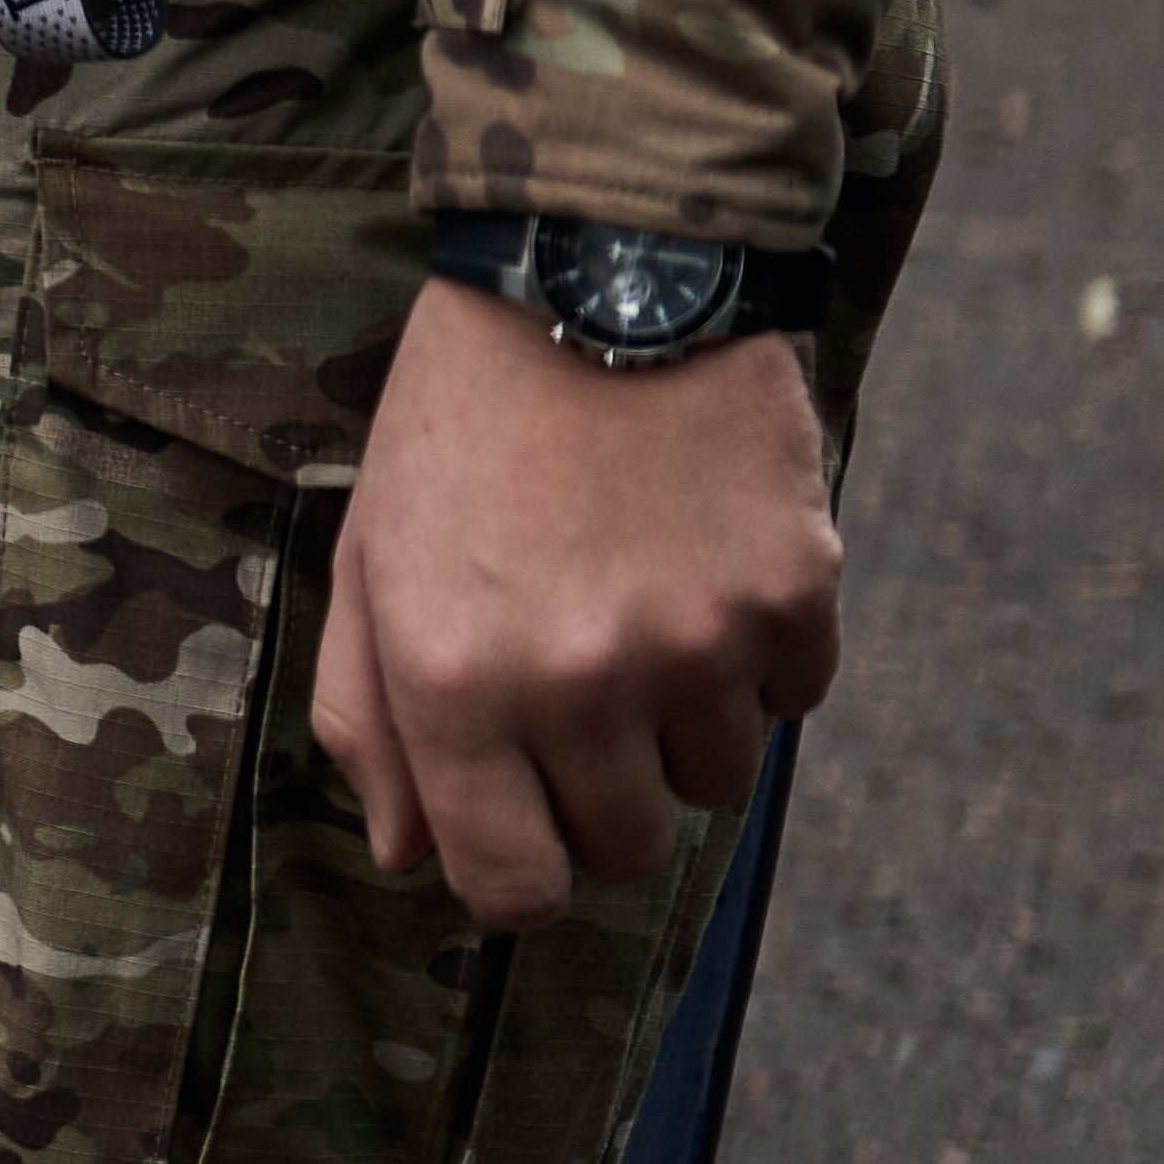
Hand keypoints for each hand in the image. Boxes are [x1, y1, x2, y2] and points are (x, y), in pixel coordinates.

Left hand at [311, 273, 842, 930]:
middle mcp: (576, 679)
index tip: (523, 826)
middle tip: (576, 686)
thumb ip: (369, 717)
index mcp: (451, 681)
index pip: (514, 887)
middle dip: (599, 793)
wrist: (593, 277)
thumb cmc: (460, 428)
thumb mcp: (370, 558)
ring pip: (716, 779)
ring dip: (681, 718)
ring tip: (636, 597)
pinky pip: (792, 696)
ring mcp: (696, 641)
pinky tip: (702, 559)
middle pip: (625, 848)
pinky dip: (759, 654)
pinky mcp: (793, 594)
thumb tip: (403, 852)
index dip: (519, 873)